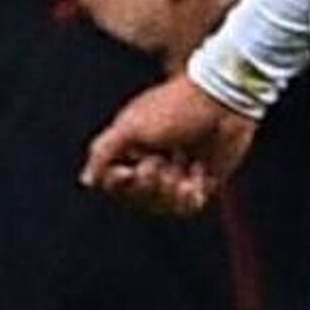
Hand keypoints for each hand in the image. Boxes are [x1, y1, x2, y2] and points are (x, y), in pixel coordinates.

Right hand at [80, 70, 257, 216]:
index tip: (127, 171)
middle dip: (146, 184)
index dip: (116, 183)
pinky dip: (188, 197)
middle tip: (160, 161)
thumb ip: (103, 152)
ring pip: (160, 205)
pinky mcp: (201, 182)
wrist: (222, 102)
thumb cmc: (174, 108)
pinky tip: (196, 178)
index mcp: (130, 147)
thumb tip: (87, 181)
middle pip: (134, 196)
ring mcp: (177, 174)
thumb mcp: (131, 126)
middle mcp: (151, 162)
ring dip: (168, 191)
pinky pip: (186, 207)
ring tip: (182, 169)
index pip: (110, 181)